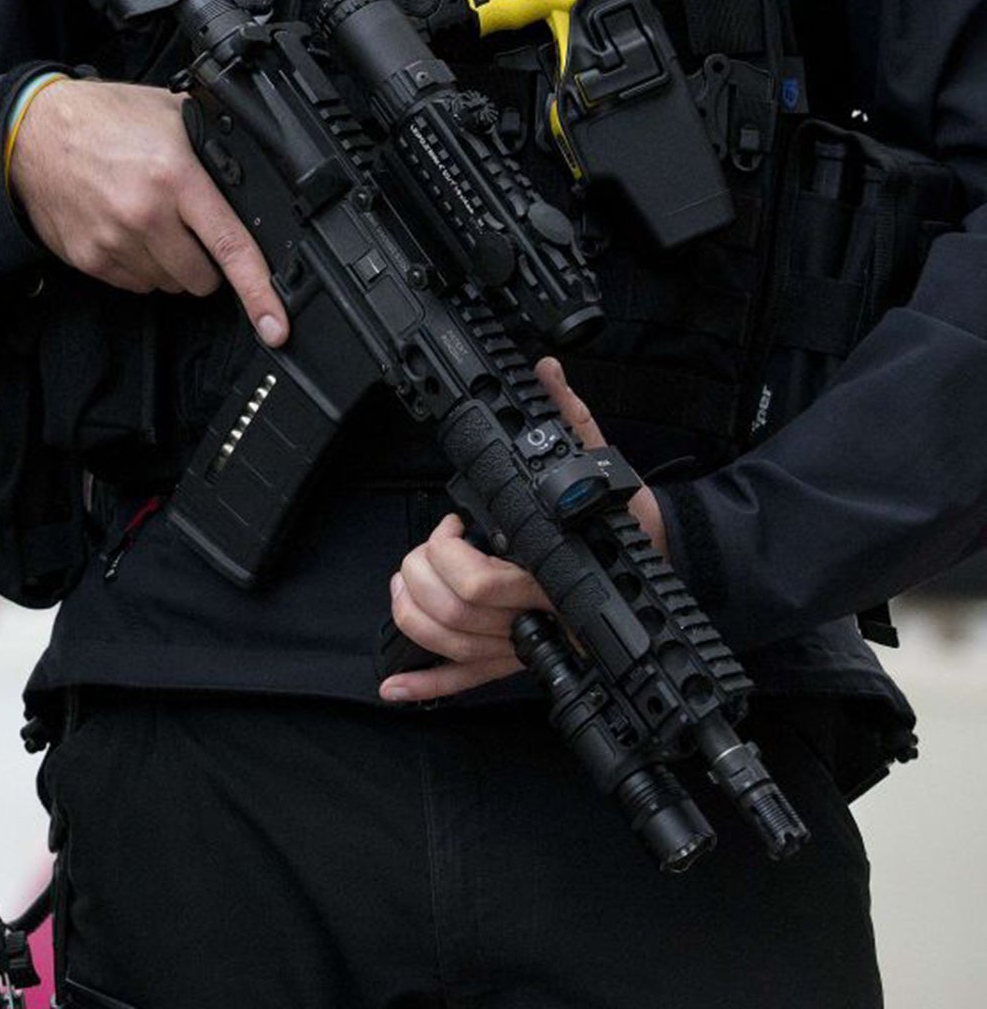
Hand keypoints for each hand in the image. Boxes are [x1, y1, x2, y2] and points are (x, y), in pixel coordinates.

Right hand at [7, 79, 287, 345]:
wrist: (32, 134)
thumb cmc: (102, 120)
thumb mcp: (169, 114)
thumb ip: (212, 146)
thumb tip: (254, 176)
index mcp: (175, 177)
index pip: (230, 246)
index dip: (259, 291)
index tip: (275, 325)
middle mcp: (145, 215)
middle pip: (202, 278)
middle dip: (207, 262)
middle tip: (190, 227)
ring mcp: (114, 242)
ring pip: (169, 285)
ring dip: (172, 264)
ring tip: (151, 221)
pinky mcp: (90, 259)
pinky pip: (136, 285)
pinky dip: (141, 266)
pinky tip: (128, 231)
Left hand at [379, 357, 663, 702]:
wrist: (667, 575)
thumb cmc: (633, 529)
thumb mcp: (605, 470)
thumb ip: (571, 420)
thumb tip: (546, 375)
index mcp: (547, 572)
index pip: (478, 579)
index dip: (448, 548)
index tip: (455, 519)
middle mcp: (534, 617)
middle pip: (454, 610)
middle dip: (425, 569)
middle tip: (440, 541)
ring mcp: (526, 645)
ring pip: (450, 643)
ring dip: (414, 611)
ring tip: (413, 577)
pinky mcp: (520, 662)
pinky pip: (468, 682)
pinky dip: (428, 686)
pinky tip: (394, 685)